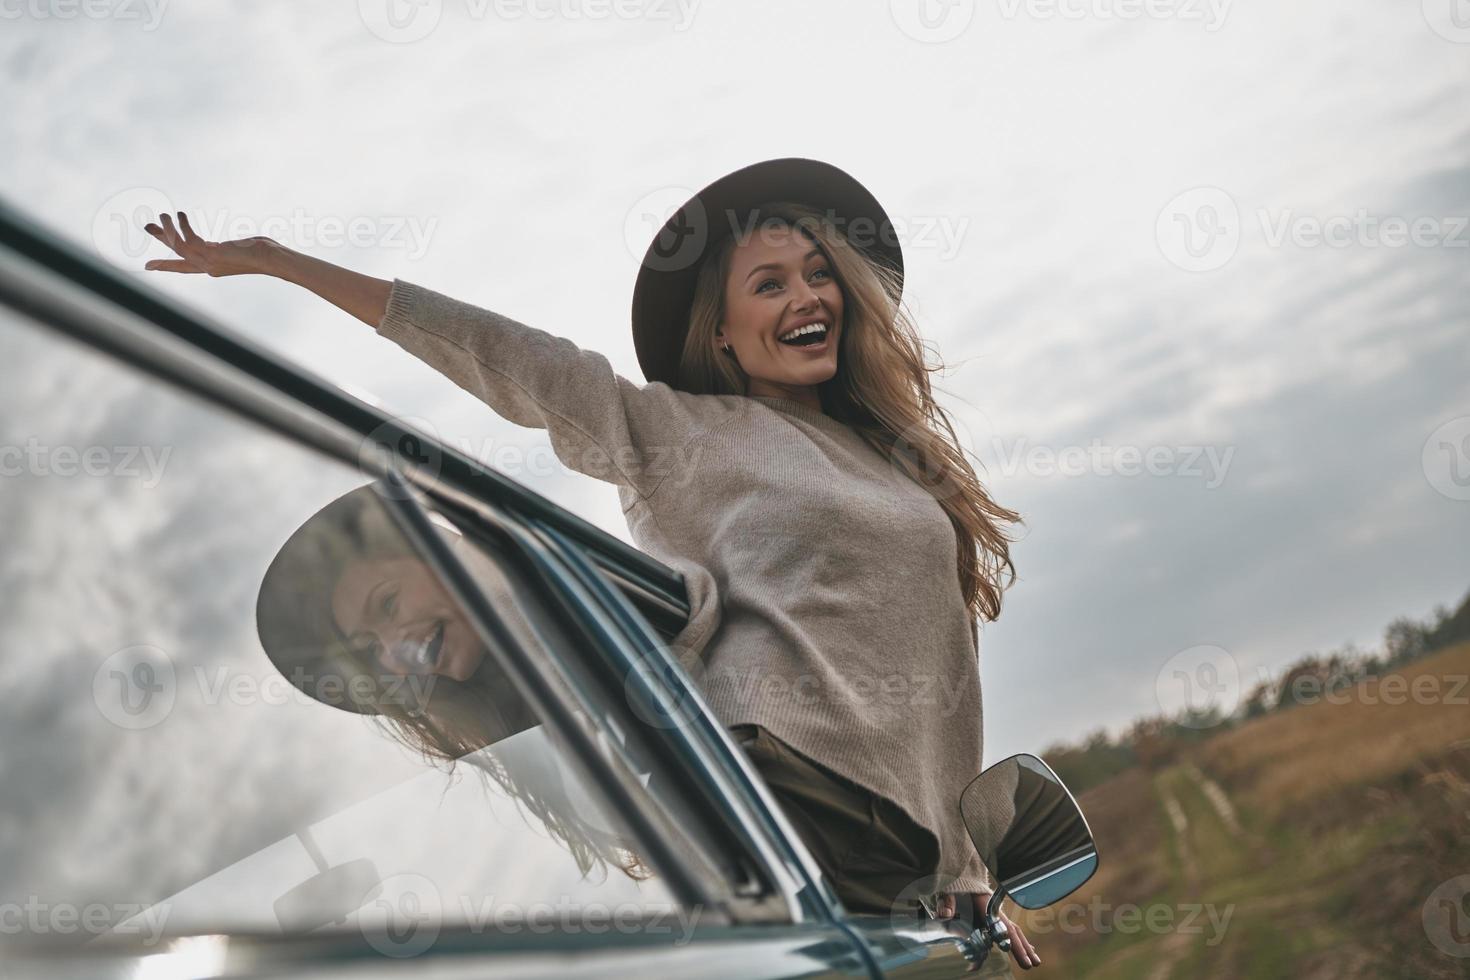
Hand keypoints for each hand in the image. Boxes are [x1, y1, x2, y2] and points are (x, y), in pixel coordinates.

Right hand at [142, 211, 280, 276]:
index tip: (149, 266)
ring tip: (162, 215)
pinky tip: (179, 215)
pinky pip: (189, 239)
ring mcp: (209, 263)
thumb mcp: (238, 250)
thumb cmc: (263, 253)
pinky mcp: (212, 254)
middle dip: (161, 240)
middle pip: (177, 255)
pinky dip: (182, 227)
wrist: (272, 259)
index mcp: (213, 267)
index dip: (167, 266)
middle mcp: (208, 267)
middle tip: (146, 226)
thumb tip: (222, 246)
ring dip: (167, 230)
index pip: (185, 267)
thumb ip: (224, 249)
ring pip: (179, 247)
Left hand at [936, 890, 1039, 970]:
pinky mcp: (993, 920)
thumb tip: (945, 915)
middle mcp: (994, 912)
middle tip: (1032, 964)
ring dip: (1025, 947)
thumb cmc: (955, 886)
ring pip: (1013, 932)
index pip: (997, 923)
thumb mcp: (947, 892)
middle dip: (1022, 947)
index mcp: (984, 905)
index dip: (1004, 936)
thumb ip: (947, 903)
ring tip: (1035, 962)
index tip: (1008, 948)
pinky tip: (1030, 951)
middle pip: (1011, 930)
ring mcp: (995, 916)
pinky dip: (1019, 942)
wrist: (960, 876)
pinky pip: (1009, 932)